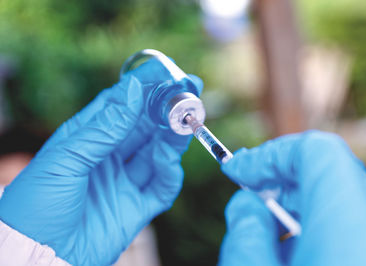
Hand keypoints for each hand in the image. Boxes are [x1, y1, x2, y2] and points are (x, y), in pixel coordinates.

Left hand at [0, 59, 202, 264]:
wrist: (38, 256)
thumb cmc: (37, 204)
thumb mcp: (66, 158)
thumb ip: (105, 127)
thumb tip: (133, 90)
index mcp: (86, 138)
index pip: (118, 105)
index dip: (141, 87)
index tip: (164, 71)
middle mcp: (108, 157)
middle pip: (143, 127)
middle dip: (166, 109)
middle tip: (190, 91)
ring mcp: (124, 182)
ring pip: (157, 153)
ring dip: (173, 137)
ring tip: (187, 121)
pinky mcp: (137, 207)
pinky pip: (162, 187)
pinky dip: (170, 173)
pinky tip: (169, 161)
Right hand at [219, 130, 365, 265]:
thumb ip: (245, 231)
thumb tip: (245, 205)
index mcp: (347, 221)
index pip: (316, 151)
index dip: (270, 153)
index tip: (237, 169)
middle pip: (325, 173)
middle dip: (278, 180)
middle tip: (246, 196)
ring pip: (334, 201)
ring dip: (292, 206)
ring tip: (262, 232)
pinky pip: (345, 227)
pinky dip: (311, 228)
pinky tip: (288, 254)